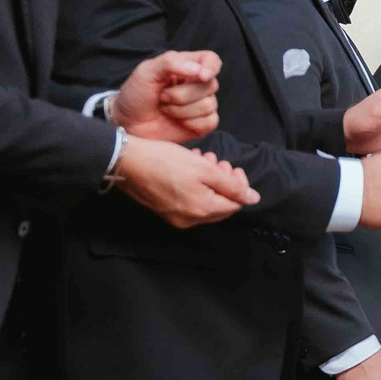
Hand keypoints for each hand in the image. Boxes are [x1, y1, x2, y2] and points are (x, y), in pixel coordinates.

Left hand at [113, 50, 221, 140]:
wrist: (128, 121)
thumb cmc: (136, 93)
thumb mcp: (146, 71)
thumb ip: (170, 62)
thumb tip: (198, 70)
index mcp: (187, 66)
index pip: (211, 60)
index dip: (211, 67)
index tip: (201, 76)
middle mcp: (198, 85)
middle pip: (211, 85)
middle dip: (182, 94)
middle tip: (162, 96)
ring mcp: (201, 105)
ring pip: (208, 105)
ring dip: (181, 110)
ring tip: (165, 108)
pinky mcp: (202, 124)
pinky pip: (210, 122)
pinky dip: (191, 123)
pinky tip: (177, 121)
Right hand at [113, 138, 256, 226]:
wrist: (126, 162)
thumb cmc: (165, 161)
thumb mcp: (204, 169)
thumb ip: (232, 186)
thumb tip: (254, 199)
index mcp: (203, 211)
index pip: (235, 204)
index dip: (238, 185)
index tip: (232, 167)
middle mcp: (190, 220)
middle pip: (220, 204)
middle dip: (223, 181)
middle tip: (216, 161)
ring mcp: (175, 217)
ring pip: (204, 201)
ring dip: (209, 179)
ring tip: (202, 159)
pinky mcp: (164, 210)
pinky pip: (188, 201)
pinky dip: (194, 185)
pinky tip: (189, 166)